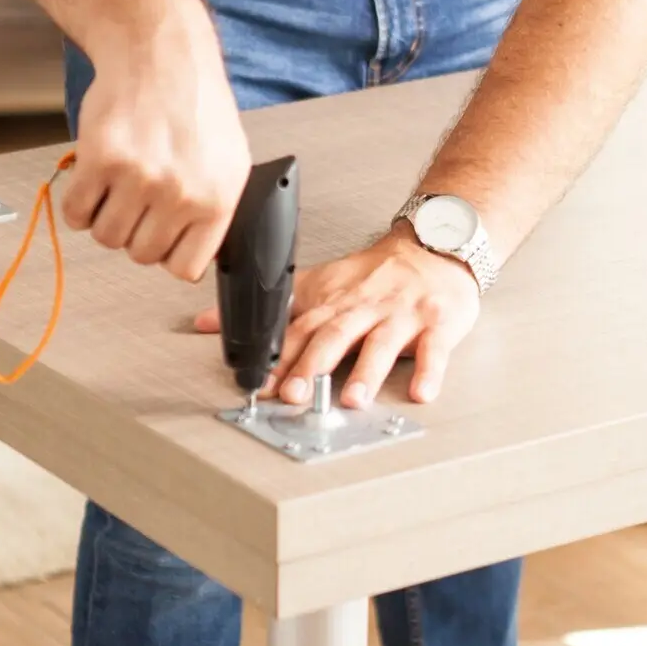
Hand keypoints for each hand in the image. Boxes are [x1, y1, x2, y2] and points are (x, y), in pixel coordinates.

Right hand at [61, 0, 250, 281]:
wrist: (158, 53)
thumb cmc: (192, 103)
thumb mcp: (228, 161)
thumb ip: (213, 210)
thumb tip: (193, 253)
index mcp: (217, 199)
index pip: (184, 268)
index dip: (167, 252)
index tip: (161, 234)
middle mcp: (182, 193)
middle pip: (140, 254)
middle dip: (134, 230)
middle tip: (136, 197)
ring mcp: (141, 178)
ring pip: (107, 237)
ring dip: (104, 216)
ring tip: (117, 184)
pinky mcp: (101, 160)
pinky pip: (76, 212)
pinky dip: (79, 202)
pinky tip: (95, 176)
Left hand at [196, 224, 480, 404]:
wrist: (432, 246)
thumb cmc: (375, 274)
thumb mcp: (319, 284)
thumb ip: (271, 309)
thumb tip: (209, 323)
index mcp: (332, 303)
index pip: (298, 331)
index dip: (276, 358)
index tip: (258, 385)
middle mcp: (362, 309)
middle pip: (334, 336)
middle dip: (312, 366)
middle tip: (295, 395)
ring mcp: (401, 315)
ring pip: (381, 343)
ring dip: (366, 372)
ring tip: (353, 399)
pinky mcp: (437, 322)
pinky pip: (434, 349)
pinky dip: (430, 371)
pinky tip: (422, 392)